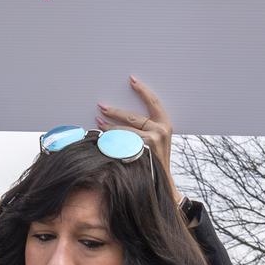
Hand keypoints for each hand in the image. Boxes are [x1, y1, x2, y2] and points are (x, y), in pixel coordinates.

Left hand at [98, 75, 177, 202]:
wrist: (163, 185)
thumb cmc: (156, 161)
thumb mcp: (159, 141)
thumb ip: (148, 128)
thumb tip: (125, 115)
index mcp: (166, 125)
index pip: (153, 102)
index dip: (142, 90)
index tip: (132, 79)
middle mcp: (160, 132)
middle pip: (132, 116)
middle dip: (114, 111)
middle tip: (101, 107)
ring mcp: (151, 143)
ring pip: (123, 130)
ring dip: (108, 127)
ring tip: (98, 122)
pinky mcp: (141, 153)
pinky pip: (120, 143)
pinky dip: (110, 140)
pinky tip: (102, 139)